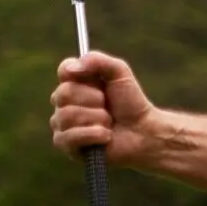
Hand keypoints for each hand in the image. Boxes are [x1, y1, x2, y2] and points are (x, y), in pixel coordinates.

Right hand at [50, 51, 159, 167]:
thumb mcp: (119, 72)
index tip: (98, 80)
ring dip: (97, 119)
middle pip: (64, 93)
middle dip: (94, 99)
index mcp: (75, 82)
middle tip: (107, 105)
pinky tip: (105, 136)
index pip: (64, 70)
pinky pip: (68, 137)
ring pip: (67, 115)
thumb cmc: (131, 102)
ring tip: (109, 122)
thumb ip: (96, 60)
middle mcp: (64, 102)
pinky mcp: (67, 145)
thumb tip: (71, 69)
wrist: (144, 131)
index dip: (81, 74)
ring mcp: (62, 124)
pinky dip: (92, 135)